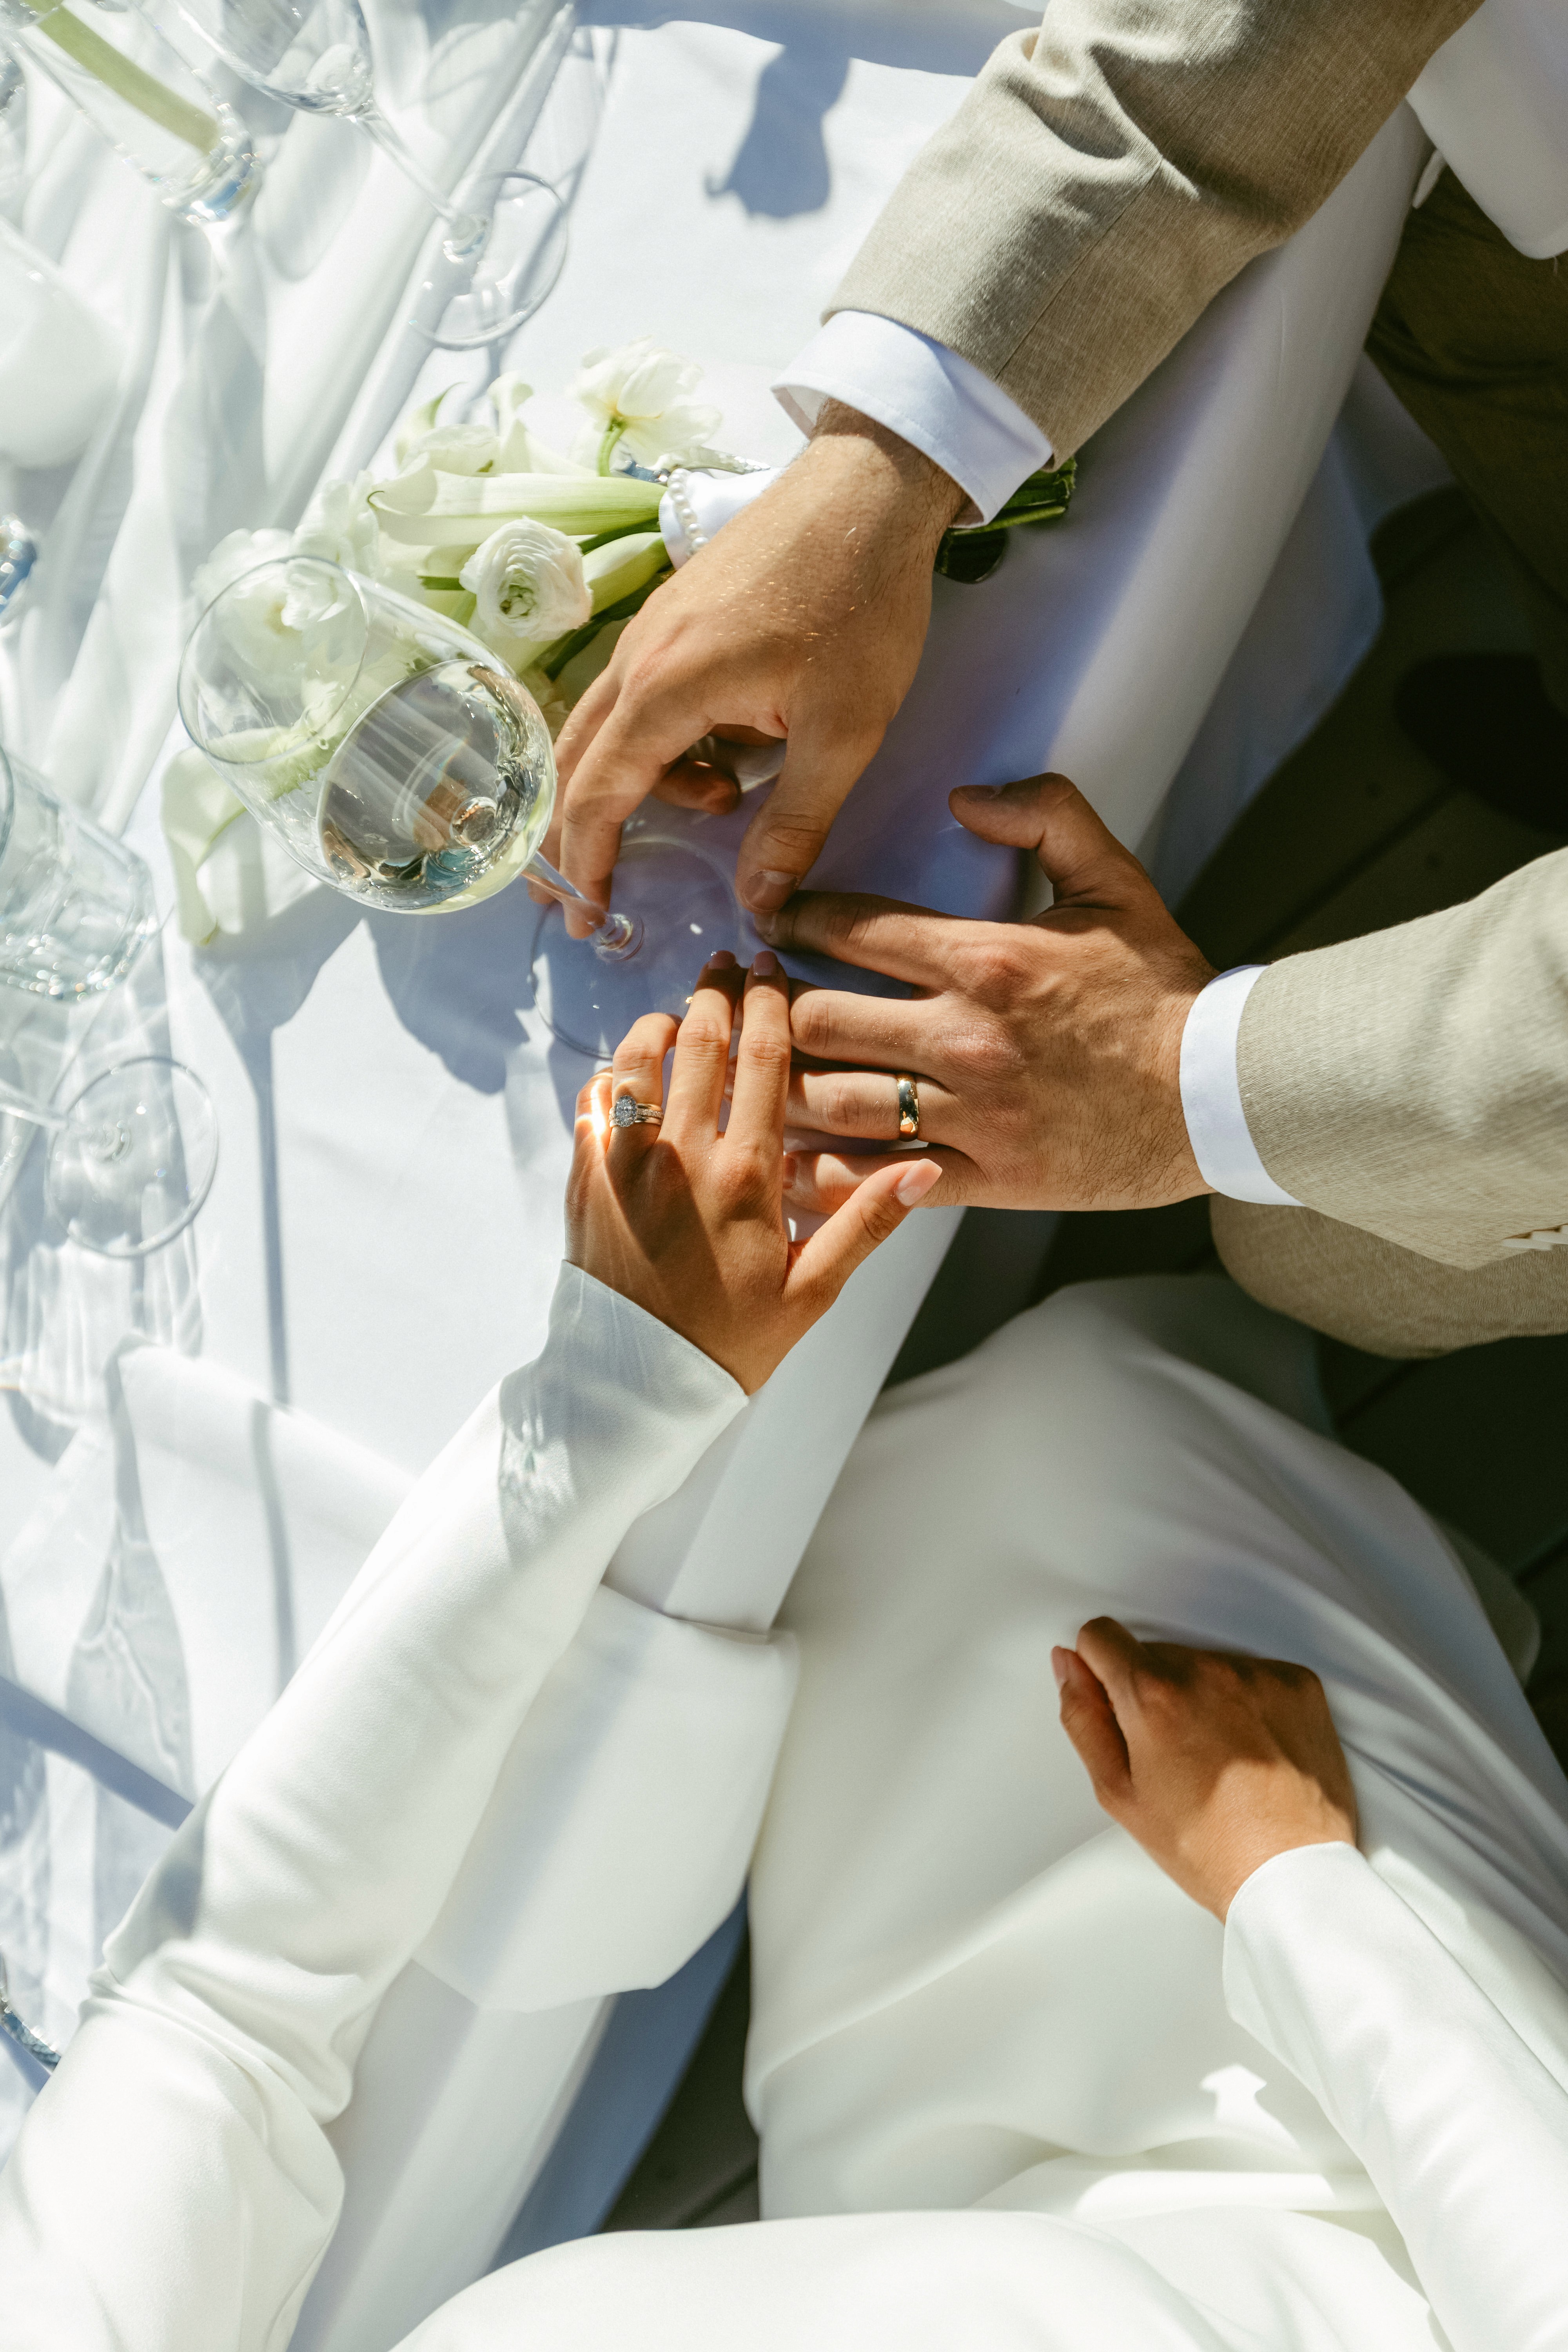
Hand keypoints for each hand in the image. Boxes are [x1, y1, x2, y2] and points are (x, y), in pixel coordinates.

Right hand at [547, 405, 963, 934]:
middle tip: (587, 896)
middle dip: (576, 836)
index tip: (589, 918)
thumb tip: (759, 901)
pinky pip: (638, 695)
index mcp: (667, 689)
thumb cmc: (862, 606)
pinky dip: (661, 742)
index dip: (587, 865)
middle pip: (577, 763)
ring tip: (725, 799)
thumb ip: (795, 823)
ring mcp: (651, 630)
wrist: (870, 490)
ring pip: (610, 728)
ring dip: (644, 783)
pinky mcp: (675, 616)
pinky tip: (729, 748)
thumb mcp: (844, 734)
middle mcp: (638, 658)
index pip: (599, 795)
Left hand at [565, 950, 942, 1392]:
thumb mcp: (813, 1291)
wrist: (637, 1385)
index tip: (769, 969)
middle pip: (697, 1041)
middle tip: (724, 966)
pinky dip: (609, 1077)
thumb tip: (925, 1168)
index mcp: (747, 1176)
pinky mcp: (586, 1179)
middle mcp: (683, 1157)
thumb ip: (867, 1223)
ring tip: (677, 1012)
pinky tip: (627, 1074)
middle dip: (712, 991)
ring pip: (635, 1060)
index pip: (764, 1059)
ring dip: (657, 1023)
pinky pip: (591, 1104)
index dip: (768, 1002)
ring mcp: (626, 1164)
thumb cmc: (730, 1343)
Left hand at [767, 774, 1217, 1213]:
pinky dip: (819, 1174)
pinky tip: (782, 1161)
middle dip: (771, 1007)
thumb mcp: (1117, 882)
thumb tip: (967, 796)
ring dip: (779, 1085)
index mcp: (986, 958)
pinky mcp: (981, 1173)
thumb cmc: (1163, 991)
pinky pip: (875, 1178)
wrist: (1217, 1094)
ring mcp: (969, 1110)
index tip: (767, 921)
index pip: (854, 928)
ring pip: (832, 1099)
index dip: (794, 920)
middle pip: (821, 1017)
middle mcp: (964, 1034)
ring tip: (750, 1073)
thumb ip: (1048, 817)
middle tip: (746, 1001)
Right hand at [1054, 1618, 1358, 1919]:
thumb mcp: (1120, 1794)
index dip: (1099, 1669)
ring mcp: (1258, 1675)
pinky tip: (1252, 1748)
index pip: (1101, 1634)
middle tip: (1173, 1751)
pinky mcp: (1298, 1683)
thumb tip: (1069, 1665)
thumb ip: (1083, 1718)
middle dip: (1154, 1692)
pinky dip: (1248, 1701)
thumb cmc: (1210, 1846)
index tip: (1116, 1702)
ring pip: (1204, 1663)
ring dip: (1202, 1695)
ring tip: (1219, 1755)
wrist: (1293, 1873)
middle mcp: (1207, 1672)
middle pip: (1155, 1653)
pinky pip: (1254, 1673)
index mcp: (1154, 1697)